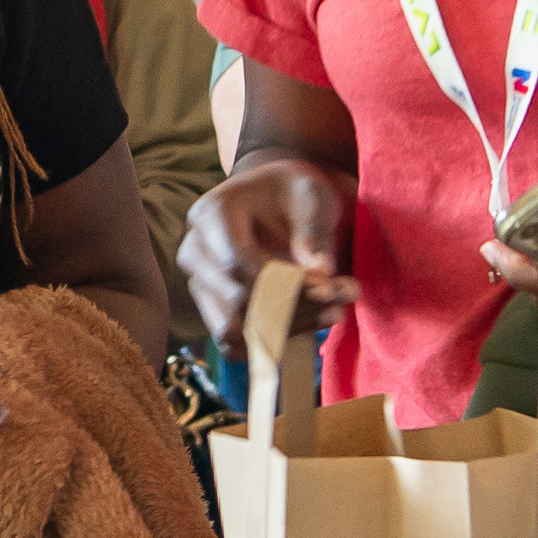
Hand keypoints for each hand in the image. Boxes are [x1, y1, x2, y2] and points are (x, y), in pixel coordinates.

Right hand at [178, 157, 357, 347]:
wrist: (274, 200)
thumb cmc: (292, 192)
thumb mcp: (310, 195)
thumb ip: (313, 230)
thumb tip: (321, 272)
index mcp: (210, 215)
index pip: (238, 262)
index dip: (283, 281)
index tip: (328, 286)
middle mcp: (194, 252)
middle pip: (237, 299)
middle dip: (295, 306)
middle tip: (343, 295)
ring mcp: (198, 284)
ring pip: (234, 329)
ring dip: (287, 329)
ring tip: (334, 312)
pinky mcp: (211, 310)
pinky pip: (235, 344)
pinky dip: (274, 340)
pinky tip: (312, 322)